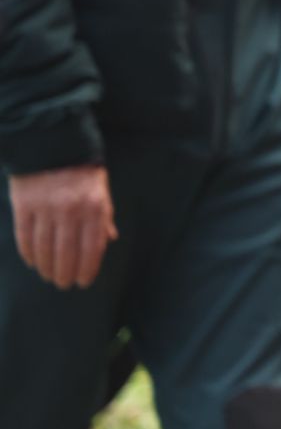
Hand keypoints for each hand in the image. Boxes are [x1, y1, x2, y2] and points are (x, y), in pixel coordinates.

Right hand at [9, 165, 116, 288]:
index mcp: (94, 207)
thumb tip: (109, 241)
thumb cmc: (83, 172)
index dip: (88, 268)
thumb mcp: (102, 191)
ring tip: (48, 276)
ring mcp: (45, 208)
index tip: (84, 282)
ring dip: (46, 267)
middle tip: (63, 284)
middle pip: (66, 252)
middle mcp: (70, 210)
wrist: (53, 144)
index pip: (92, 247)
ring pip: (44, 248)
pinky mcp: (23, 205)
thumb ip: (104, 217)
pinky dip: (28, 252)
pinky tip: (32, 262)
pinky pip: (25, 236)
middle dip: (65, 273)